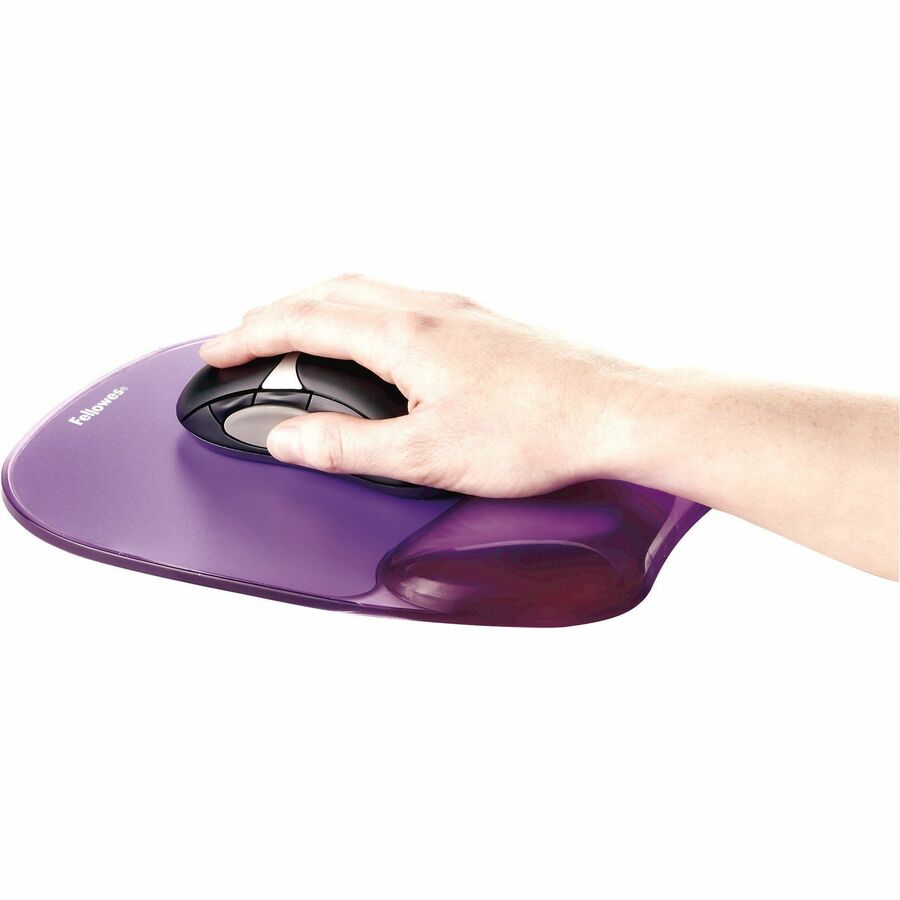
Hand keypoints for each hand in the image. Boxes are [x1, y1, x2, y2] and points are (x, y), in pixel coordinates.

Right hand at [199, 275, 643, 496]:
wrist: (615, 412)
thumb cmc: (537, 432)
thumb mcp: (426, 456)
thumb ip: (347, 447)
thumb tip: (287, 439)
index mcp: (406, 335)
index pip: (302, 320)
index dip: (249, 335)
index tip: (216, 350)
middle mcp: (430, 308)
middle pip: (328, 290)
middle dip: (275, 311)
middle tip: (244, 337)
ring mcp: (459, 310)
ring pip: (365, 288)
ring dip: (317, 304)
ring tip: (294, 332)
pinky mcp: (482, 322)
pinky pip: (399, 298)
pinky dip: (359, 309)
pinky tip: (370, 336)